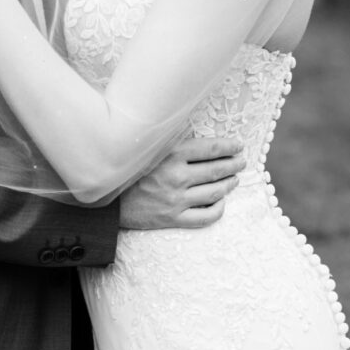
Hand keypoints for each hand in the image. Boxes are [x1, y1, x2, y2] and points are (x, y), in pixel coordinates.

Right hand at [119, 136, 245, 230]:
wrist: (109, 200)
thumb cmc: (131, 169)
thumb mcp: (150, 148)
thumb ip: (173, 138)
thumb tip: (196, 130)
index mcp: (171, 154)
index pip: (210, 149)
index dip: (229, 147)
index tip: (238, 146)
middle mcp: (176, 177)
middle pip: (216, 170)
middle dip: (233, 165)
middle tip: (241, 162)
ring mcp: (176, 200)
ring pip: (215, 192)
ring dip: (229, 184)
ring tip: (234, 179)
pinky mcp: (174, 218)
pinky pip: (206, 216)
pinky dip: (218, 208)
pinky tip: (221, 201)